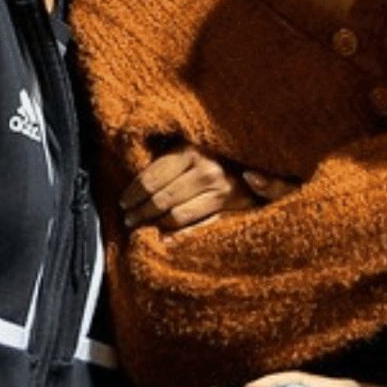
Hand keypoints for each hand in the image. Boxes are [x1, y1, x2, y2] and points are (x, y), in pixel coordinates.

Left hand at [121, 147, 277, 231]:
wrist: (264, 164)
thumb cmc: (221, 154)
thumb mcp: (195, 146)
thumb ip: (171, 157)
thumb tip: (133, 169)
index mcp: (192, 151)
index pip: (152, 177)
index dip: (133, 193)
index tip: (123, 202)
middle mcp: (206, 170)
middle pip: (161, 198)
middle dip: (140, 211)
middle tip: (128, 219)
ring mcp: (221, 192)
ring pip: (177, 215)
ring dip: (155, 224)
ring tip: (142, 227)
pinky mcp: (233, 210)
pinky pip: (200, 227)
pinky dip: (180, 236)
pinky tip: (165, 240)